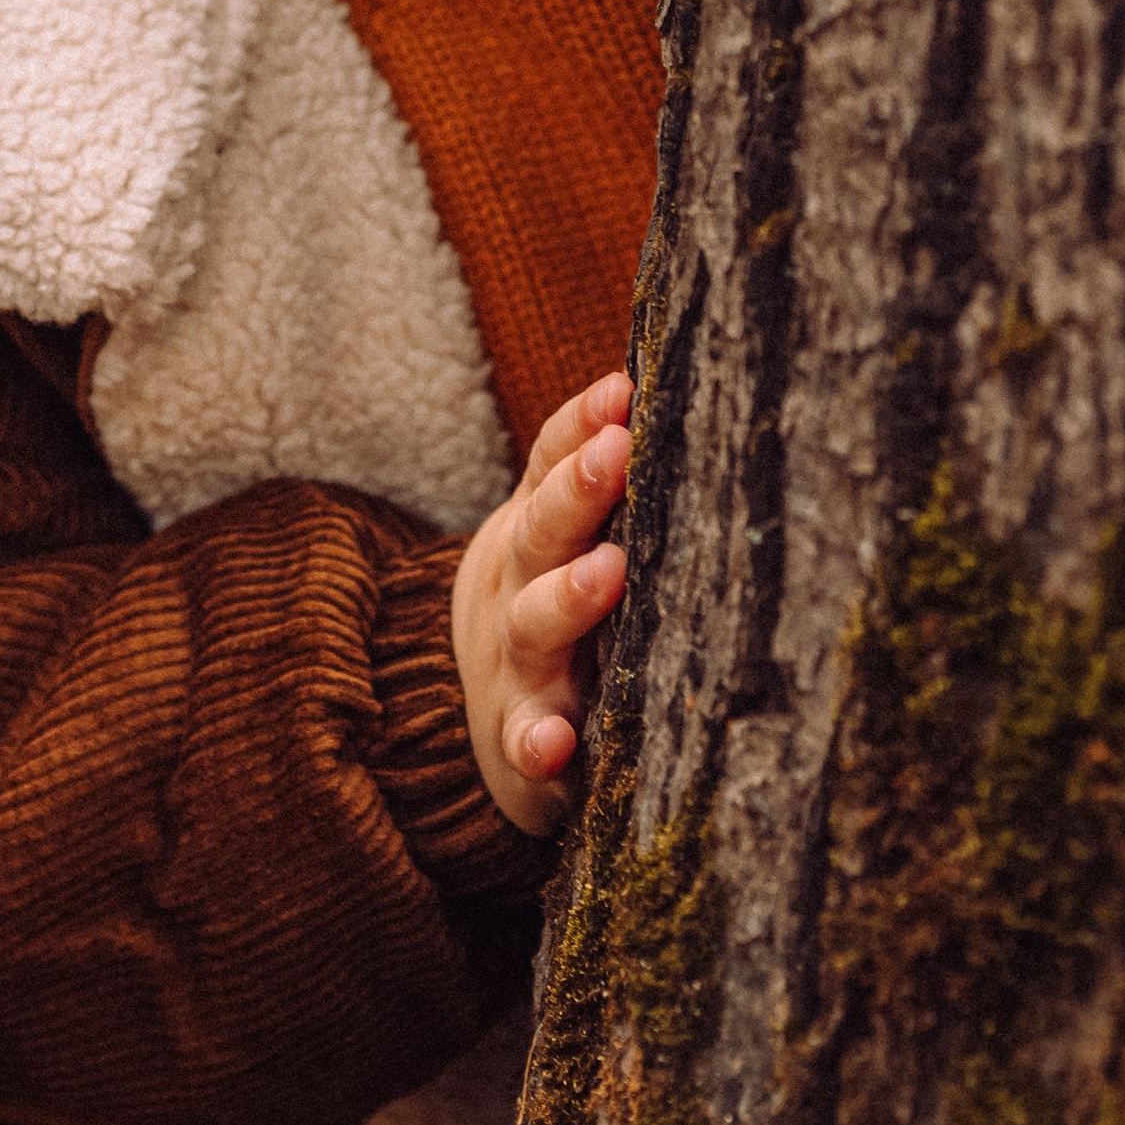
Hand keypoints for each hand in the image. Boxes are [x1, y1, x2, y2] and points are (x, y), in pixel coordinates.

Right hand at [450, 372, 630, 836]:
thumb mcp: (554, 530)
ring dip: (567, 597)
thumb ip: (588, 467)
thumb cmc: (545, 599)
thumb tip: (645, 380)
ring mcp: (515, 660)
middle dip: (577, 490)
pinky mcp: (518, 738)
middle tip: (617, 453)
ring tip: (606, 573)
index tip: (625, 390)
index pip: (548, 460)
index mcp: (531, 527)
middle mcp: (516, 584)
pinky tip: (553, 743)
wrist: (479, 714)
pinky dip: (535, 741)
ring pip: (535, 623)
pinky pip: (523, 742)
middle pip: (542, 529)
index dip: (582, 423)